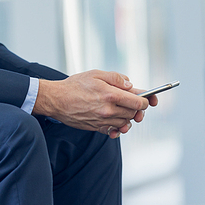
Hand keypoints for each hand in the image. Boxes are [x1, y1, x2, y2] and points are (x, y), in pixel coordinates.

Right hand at [33, 69, 152, 138]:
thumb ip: (116, 78)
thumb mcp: (96, 74)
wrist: (56, 100)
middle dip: (137, 108)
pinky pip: (114, 130)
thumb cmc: (74, 85)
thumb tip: (130, 85)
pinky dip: (118, 126)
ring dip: (128, 116)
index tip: (148, 99)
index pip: (139, 102)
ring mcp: (103, 121)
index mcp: (111, 95)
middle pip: (134, 113)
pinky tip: (116, 120)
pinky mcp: (97, 128)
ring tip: (123, 108)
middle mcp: (108, 110)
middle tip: (134, 102)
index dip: (147, 100)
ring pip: (126, 122)